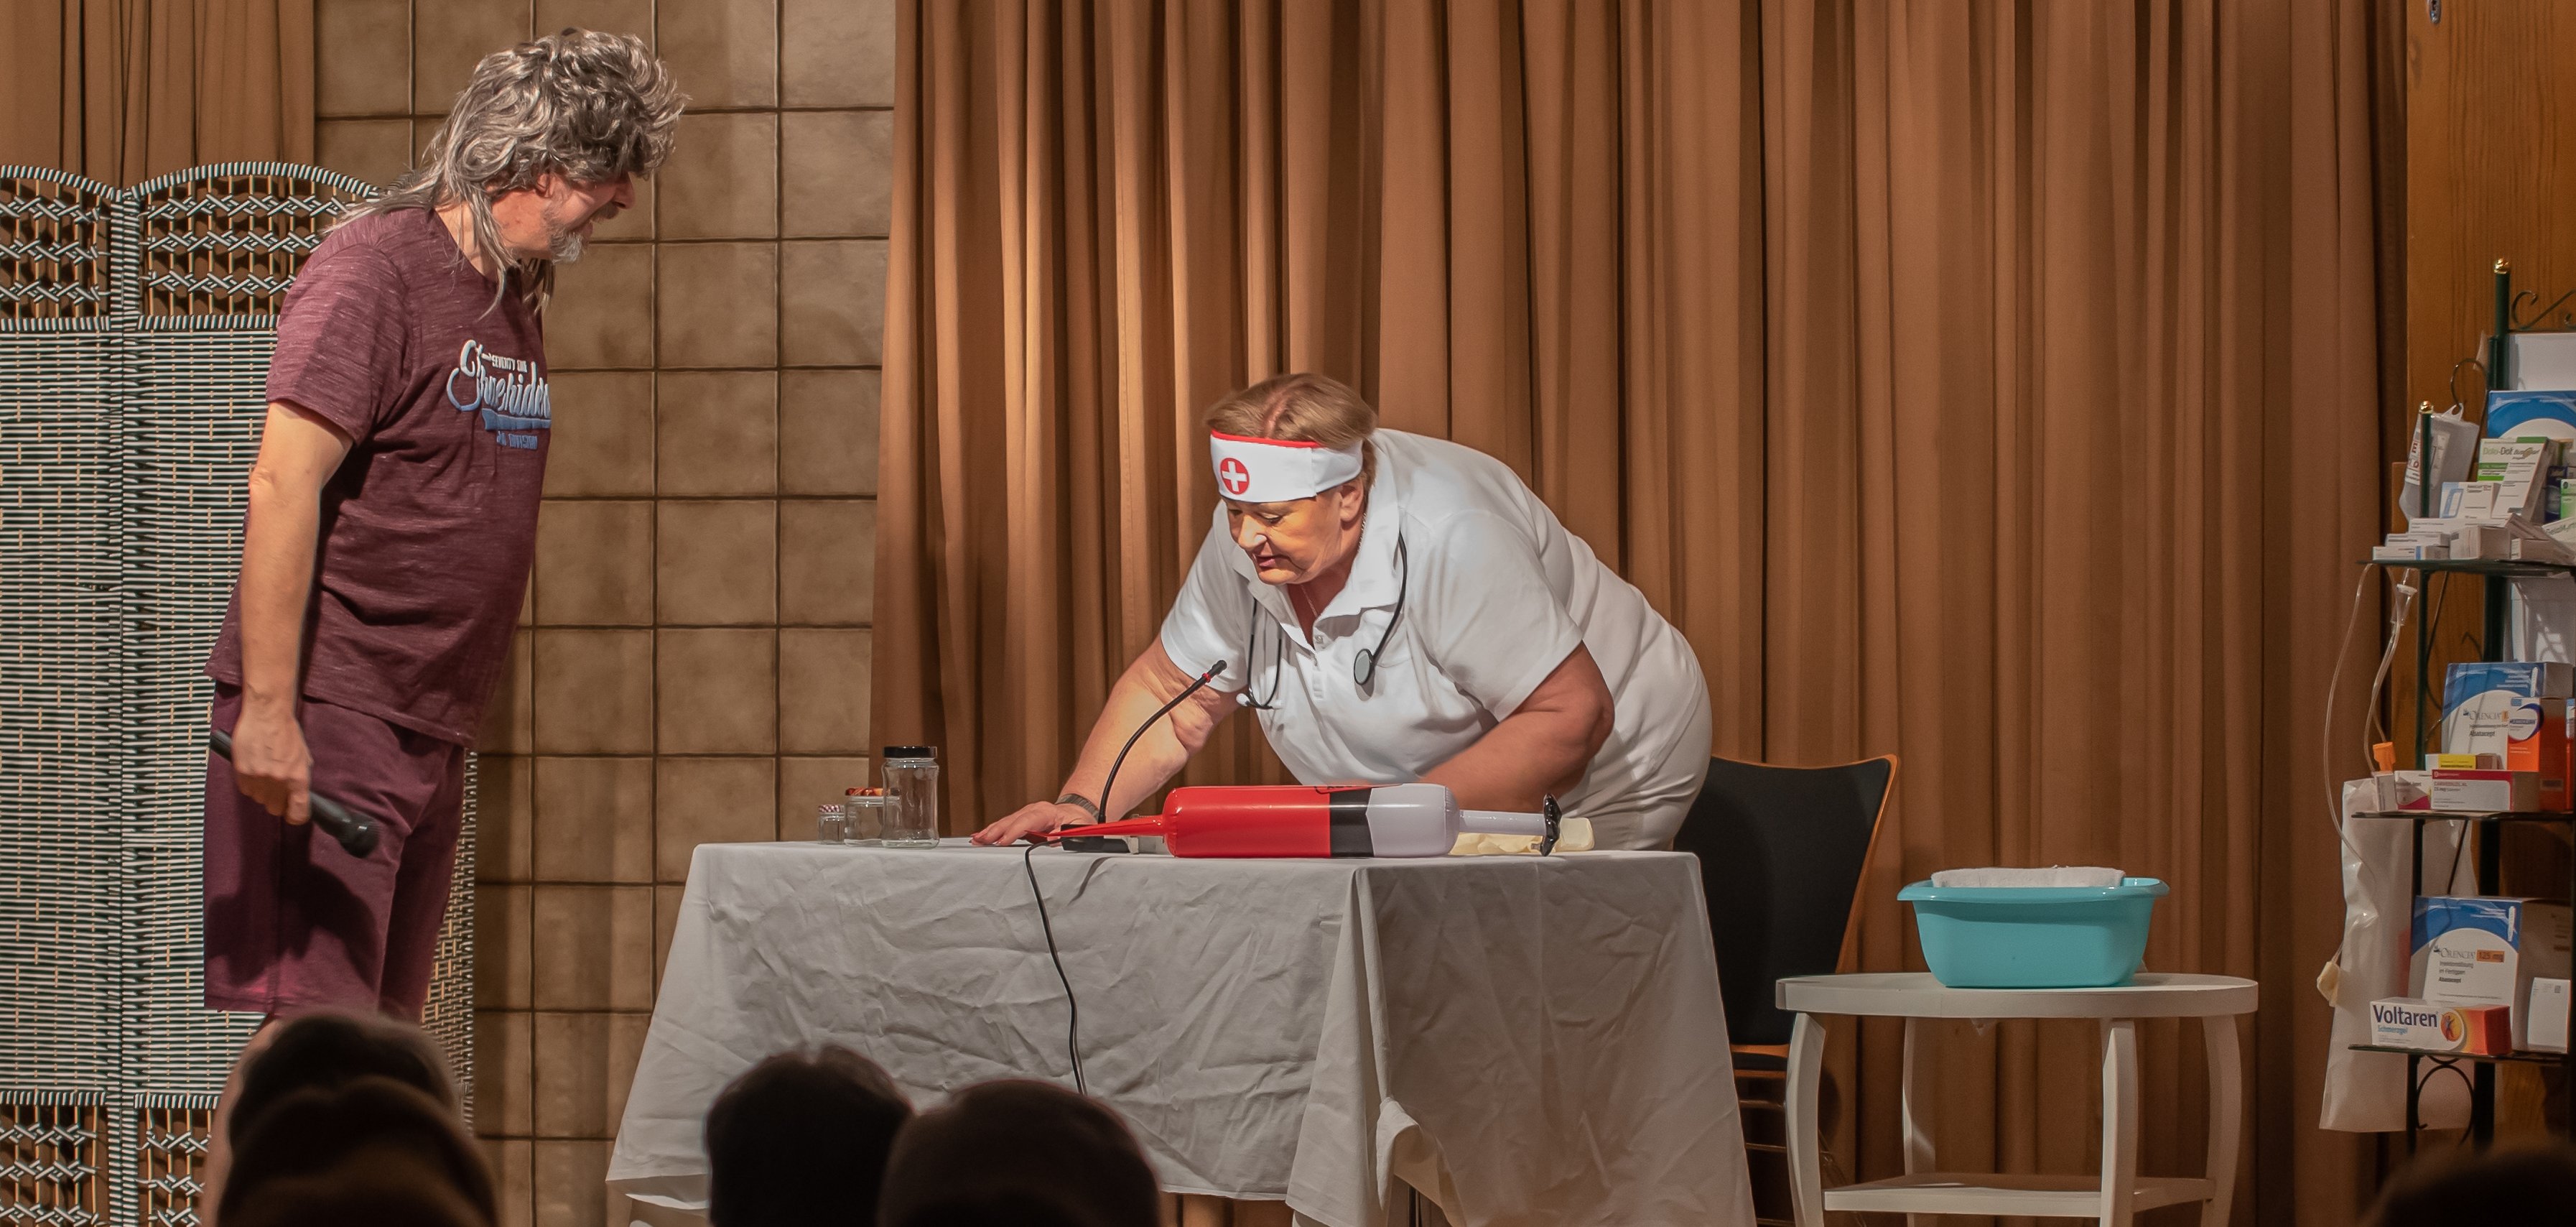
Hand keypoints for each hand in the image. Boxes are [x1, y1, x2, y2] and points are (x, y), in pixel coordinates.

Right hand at [230, 699, 312, 824]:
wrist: (266, 715)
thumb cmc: (286, 733)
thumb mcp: (302, 756)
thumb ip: (299, 777)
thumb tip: (297, 796)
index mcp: (298, 777)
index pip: (298, 812)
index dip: (296, 817)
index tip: (293, 815)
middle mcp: (279, 781)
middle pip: (275, 809)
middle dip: (277, 802)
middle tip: (277, 790)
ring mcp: (259, 777)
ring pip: (259, 799)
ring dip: (262, 791)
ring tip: (264, 772)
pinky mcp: (242, 772)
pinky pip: (245, 789)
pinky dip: (249, 784)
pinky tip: (254, 768)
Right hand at [972, 800, 1093, 846]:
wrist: (1076, 813)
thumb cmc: (1078, 822)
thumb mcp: (1079, 827)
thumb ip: (1067, 833)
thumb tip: (1052, 838)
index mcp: (1046, 812)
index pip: (1027, 821)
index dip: (1014, 831)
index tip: (1002, 841)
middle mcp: (1032, 811)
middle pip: (1011, 820)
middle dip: (995, 831)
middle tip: (981, 840)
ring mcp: (1025, 815)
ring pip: (1005, 822)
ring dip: (990, 831)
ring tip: (976, 840)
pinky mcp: (1021, 821)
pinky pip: (1005, 826)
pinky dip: (993, 831)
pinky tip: (980, 836)